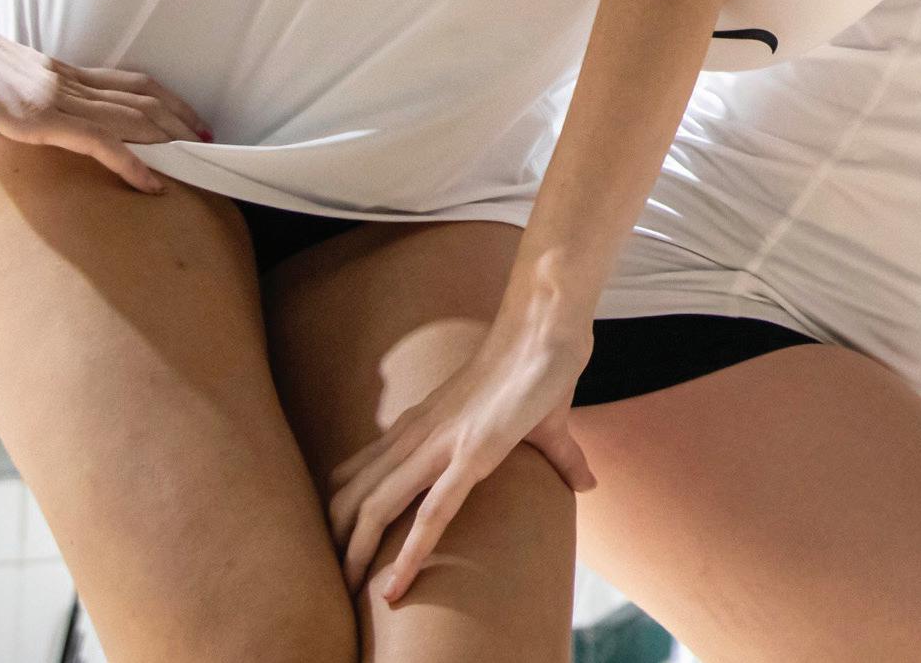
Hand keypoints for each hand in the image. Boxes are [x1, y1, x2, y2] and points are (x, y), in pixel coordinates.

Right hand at [0, 0, 207, 193]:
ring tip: (194, 157)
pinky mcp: (41, 120)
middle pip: (142, 100)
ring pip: (130, 120)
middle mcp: (69, 84)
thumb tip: (38, 101)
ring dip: (166, 141)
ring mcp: (57, 101)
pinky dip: (130, 164)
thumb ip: (29, 84)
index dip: (167, 98)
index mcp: (64, 72)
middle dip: (180, 120)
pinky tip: (151, 183)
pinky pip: (99, 143)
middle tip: (209, 137)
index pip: (132, 82)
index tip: (190, 114)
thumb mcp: (5, 72)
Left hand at [327, 308, 596, 603]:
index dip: (342, 503)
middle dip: (336, 537)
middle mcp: (419, 434)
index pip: (362, 468)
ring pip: (375, 507)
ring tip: (347, 595)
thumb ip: (559, 456)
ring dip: (355, 553)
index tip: (334, 536)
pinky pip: (430, 514)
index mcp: (425, 423)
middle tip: (333, 578)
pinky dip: (409, 554)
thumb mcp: (544, 421)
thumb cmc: (544, 364)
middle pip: (352, 492)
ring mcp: (441, 444)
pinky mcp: (472, 454)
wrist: (547, 325)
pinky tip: (394, 588)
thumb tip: (587, 483)